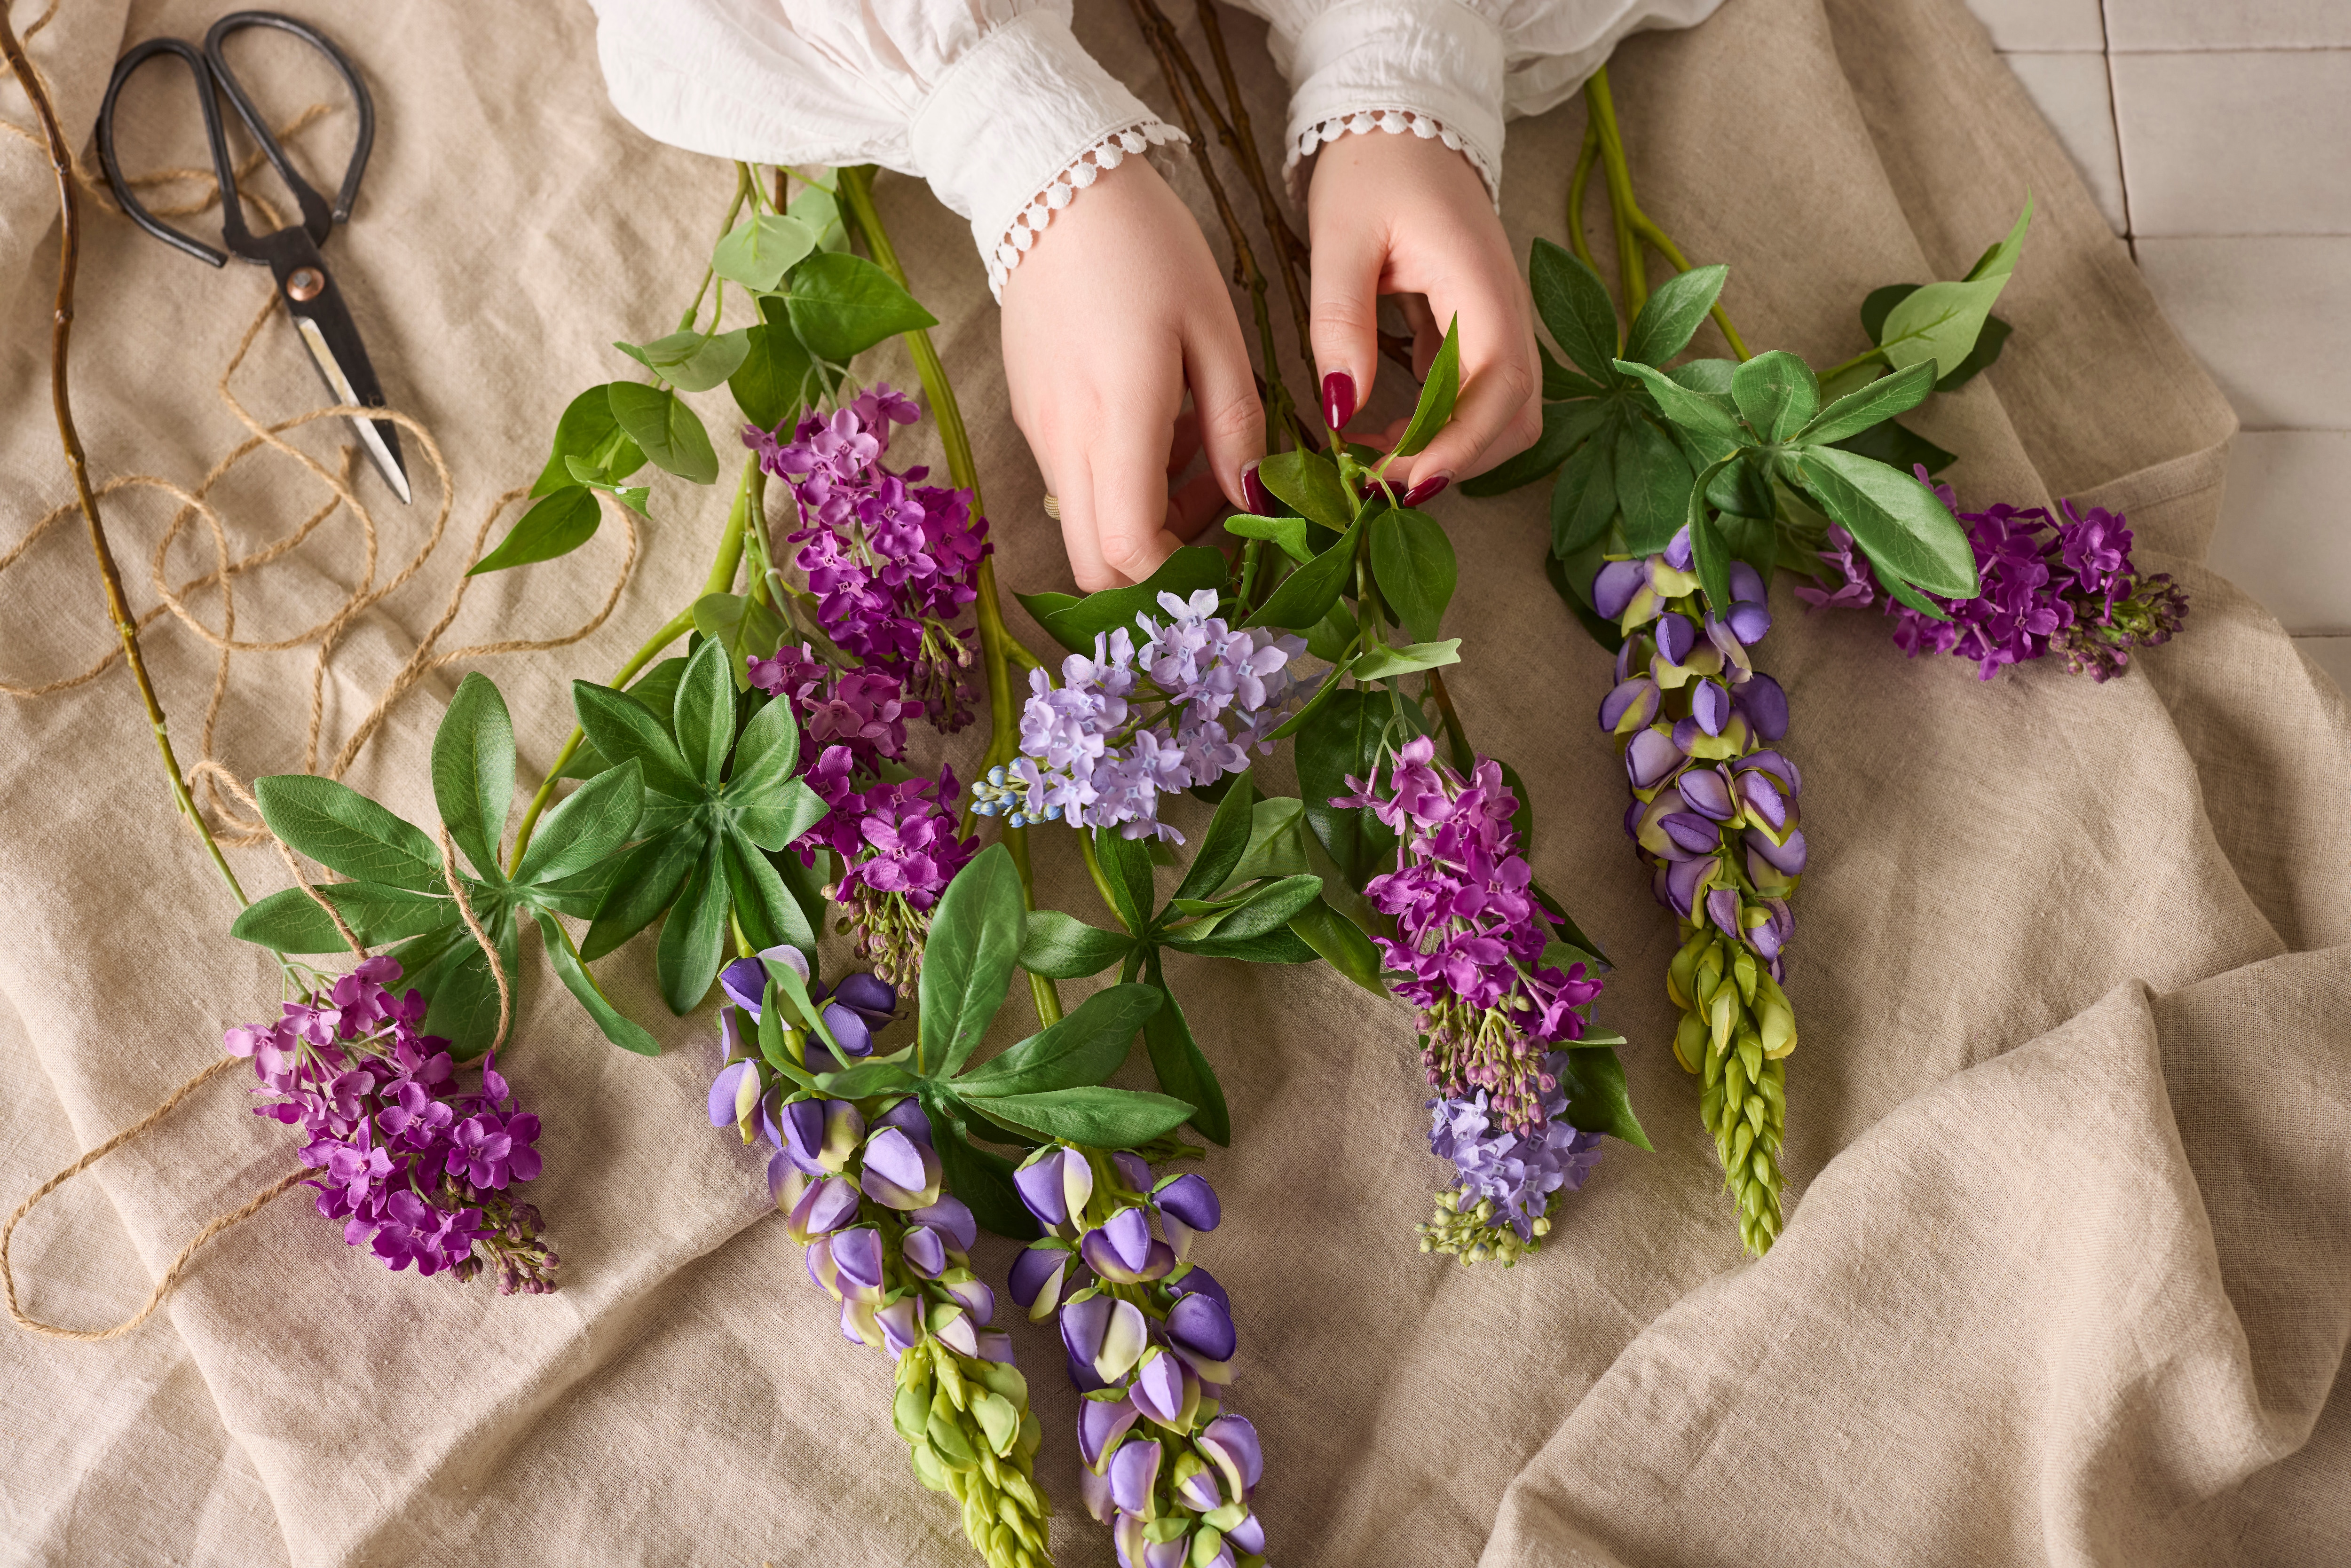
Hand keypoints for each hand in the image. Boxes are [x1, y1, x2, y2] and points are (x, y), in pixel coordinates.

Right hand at [1000, 156, 1262, 591]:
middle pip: (1093, 566)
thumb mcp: (1215, 330)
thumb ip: (1235, 424)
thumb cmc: (1148, 248)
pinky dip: (1123, 484)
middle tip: (1214, 533)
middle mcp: (1066, 442)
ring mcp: (1041, 431)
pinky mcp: (1032, 414)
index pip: (1129, 552)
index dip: (1178, 582)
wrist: (1054, 186)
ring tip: (1201, 464)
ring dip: (1144, 525)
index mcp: (1117, 422)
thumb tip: (1254, 499)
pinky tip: (1163, 428)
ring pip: (1086, 526)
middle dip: (1155, 577)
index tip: (1228, 565)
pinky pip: (1076, 481)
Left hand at [1304, 128, 1540, 501]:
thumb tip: (1342, 409)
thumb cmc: (1372, 170)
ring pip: (1505, 415)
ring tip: (1380, 459)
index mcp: (1481, 284)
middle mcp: (1507, 309)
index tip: (1403, 482)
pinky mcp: (1481, 327)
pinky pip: (1480, 395)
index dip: (1458, 447)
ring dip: (1451, 450)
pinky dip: (1443, 427)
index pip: (1498, 387)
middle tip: (1380, 484)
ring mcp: (1500, 320)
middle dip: (1456, 462)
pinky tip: (1384, 426)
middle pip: (1516, 418)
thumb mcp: (1339, 240)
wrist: (1400, 119)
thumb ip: (1340, 323)